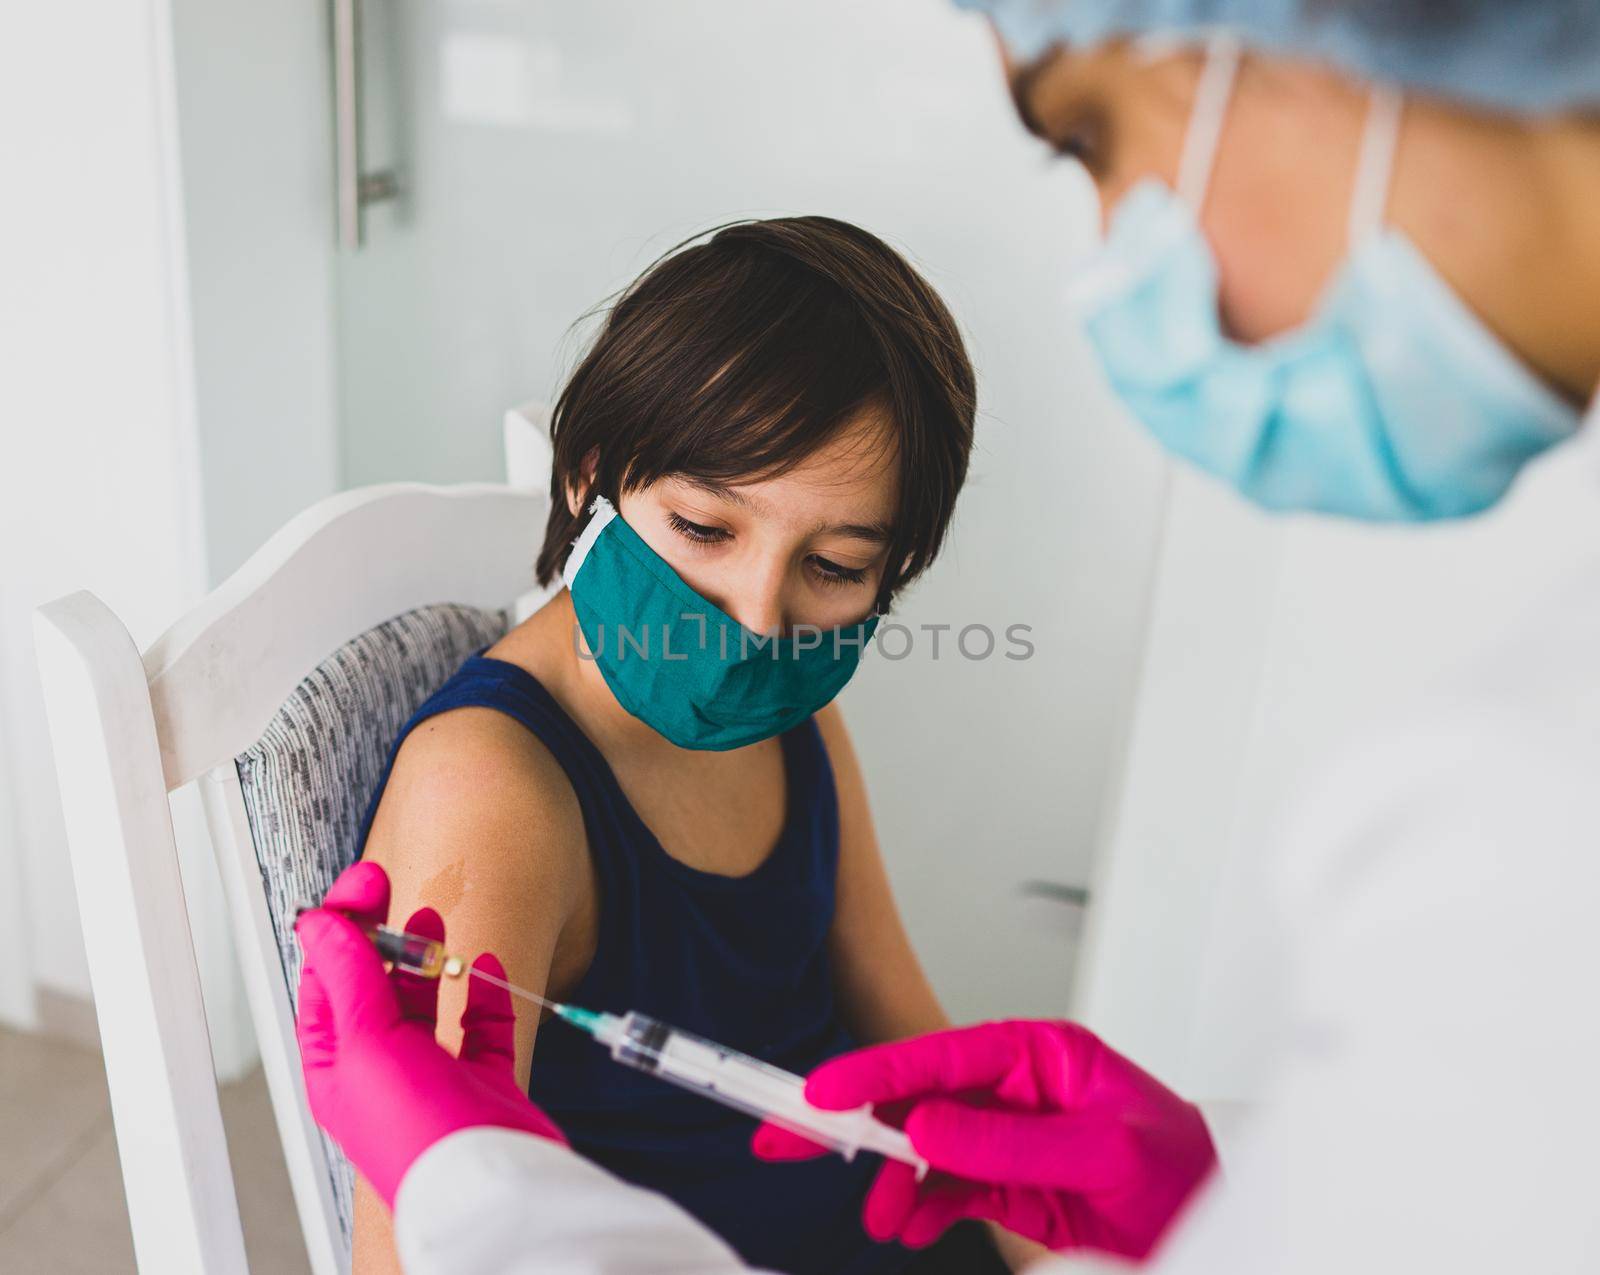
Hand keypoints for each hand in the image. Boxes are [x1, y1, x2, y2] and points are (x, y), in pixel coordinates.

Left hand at [295, 861, 564, 1207]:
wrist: (494, 1190)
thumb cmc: (421, 1135)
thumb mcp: (369, 1043)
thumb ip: (350, 977)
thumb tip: (321, 923)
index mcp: (340, 1067)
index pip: (327, 981)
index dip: (341, 926)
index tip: (366, 883)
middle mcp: (384, 1071)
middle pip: (374, 986)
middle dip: (381, 935)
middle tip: (393, 888)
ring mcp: (436, 1076)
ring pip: (426, 1002)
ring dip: (429, 958)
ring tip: (435, 922)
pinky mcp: (485, 1083)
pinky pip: (481, 1027)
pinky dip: (482, 994)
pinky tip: (485, 968)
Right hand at [752, 1020, 1214, 1257]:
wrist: (1219, 1219)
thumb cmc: (1184, 1170)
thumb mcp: (1099, 1155)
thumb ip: (1008, 1141)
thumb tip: (925, 1127)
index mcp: (1039, 1054)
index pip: (938, 1056)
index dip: (873, 1074)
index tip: (821, 1093)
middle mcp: (1017, 1088)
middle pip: (915, 1095)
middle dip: (854, 1120)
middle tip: (785, 1134)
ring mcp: (1011, 1135)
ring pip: (924, 1148)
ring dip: (894, 1181)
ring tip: (881, 1217)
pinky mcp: (1013, 1181)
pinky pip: (950, 1188)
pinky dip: (922, 1207)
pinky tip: (907, 1226)